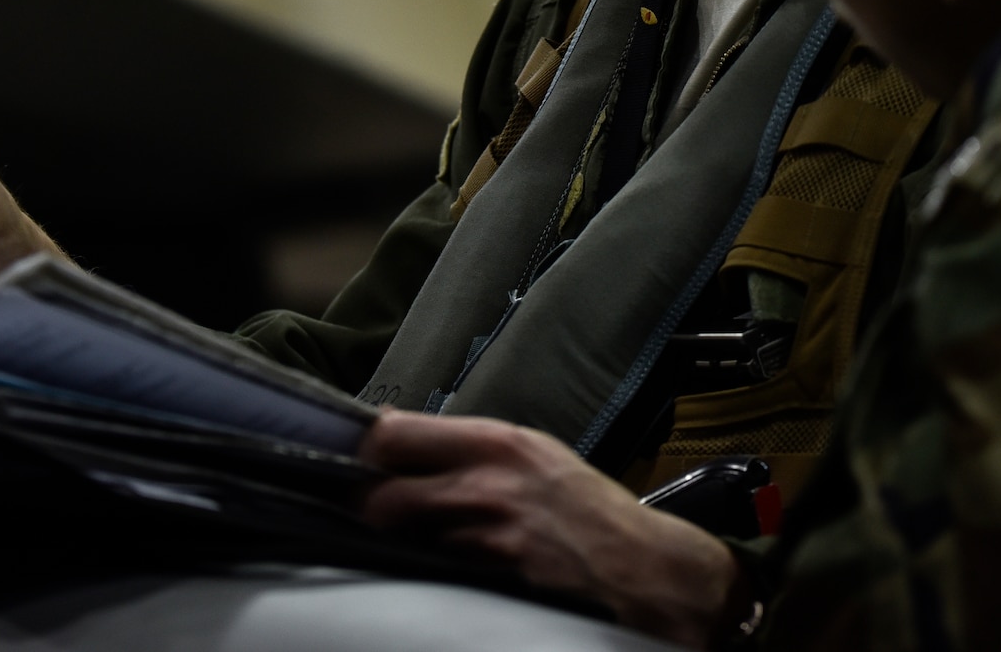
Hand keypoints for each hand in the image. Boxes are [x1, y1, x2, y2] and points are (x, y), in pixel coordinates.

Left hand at [362, 410, 742, 647]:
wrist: (641, 564)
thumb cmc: (588, 513)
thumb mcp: (536, 459)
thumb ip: (475, 454)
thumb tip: (408, 452)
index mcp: (498, 440)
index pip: (395, 431)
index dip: (368, 449)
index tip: (360, 460)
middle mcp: (489, 476)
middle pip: (381, 483)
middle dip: (366, 501)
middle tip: (369, 510)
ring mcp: (489, 526)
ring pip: (398, 528)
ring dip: (393, 538)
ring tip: (408, 541)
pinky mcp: (495, 569)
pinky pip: (433, 565)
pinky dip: (427, 568)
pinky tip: (444, 568)